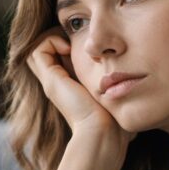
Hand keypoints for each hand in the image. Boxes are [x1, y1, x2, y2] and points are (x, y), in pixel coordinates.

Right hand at [26, 27, 134, 144]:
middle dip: (59, 37)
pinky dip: (51, 41)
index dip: (68, 42)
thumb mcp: (115, 93)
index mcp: (70, 84)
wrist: (102, 132)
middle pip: (46, 49)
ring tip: (70, 45)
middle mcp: (57, 82)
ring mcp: (52, 81)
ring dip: (53, 37)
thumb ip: (116, 82)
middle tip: (76, 41)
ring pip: (38, 47)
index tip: (87, 45)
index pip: (58, 54)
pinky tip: (68, 48)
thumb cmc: (114, 119)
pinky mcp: (50, 80)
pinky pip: (38, 48)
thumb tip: (130, 71)